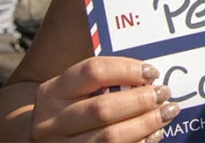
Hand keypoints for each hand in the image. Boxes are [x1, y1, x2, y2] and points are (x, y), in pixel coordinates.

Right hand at [31, 57, 179, 142]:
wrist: (38, 140)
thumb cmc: (68, 106)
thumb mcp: (71, 88)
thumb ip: (101, 77)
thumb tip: (147, 70)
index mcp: (51, 92)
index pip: (93, 71)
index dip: (127, 69)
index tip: (151, 71)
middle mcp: (51, 122)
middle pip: (103, 108)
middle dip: (140, 100)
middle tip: (164, 93)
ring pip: (109, 137)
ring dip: (145, 124)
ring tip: (167, 112)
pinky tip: (155, 133)